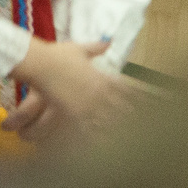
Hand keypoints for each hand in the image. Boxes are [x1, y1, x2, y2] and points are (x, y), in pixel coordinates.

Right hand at [7, 38, 138, 139]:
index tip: (149, 105)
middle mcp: (99, 92)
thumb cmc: (55, 54)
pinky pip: (88, 129)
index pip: (125, 90)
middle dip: (130, 117)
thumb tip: (109, 42)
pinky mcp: (74, 113)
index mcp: (101, 77)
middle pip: (121, 108)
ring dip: (117, 129)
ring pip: (108, 121)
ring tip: (126, 140)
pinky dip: (95, 137)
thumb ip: (95, 48)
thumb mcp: (77, 48)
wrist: (39, 63)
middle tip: (141, 127)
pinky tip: (101, 145)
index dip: (138, 98)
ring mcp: (87, 104)